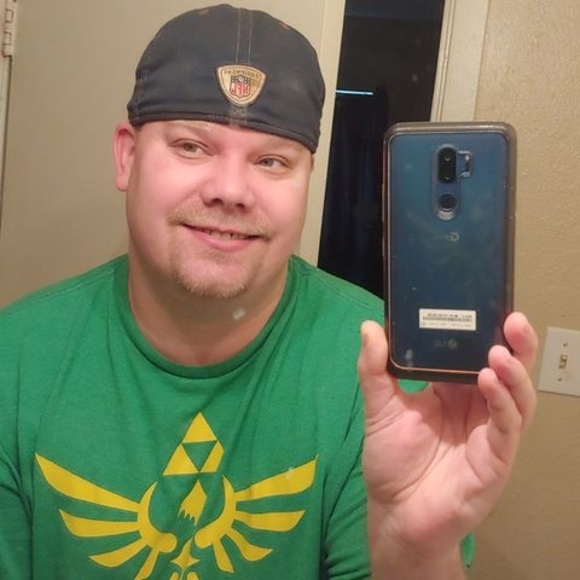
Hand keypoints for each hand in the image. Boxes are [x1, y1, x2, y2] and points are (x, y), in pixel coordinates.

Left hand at [357, 312, 537, 572]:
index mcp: (452, 391)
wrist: (395, 512)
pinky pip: (508, 426)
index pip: (476, 354)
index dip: (485, 332)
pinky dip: (503, 403)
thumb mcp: (379, 407)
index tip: (487, 304)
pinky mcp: (496, 458)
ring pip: (517, 396)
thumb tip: (370, 325)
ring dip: (513, 372)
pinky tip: (489, 382)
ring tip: (498, 351)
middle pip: (507, 370)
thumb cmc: (391, 459)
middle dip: (515, 344)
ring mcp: (490, 432)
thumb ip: (374, 369)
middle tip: (513, 319)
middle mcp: (477, 406)